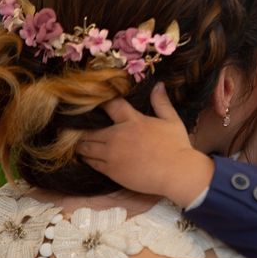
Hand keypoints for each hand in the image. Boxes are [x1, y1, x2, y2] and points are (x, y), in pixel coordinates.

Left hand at [77, 82, 213, 206]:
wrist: (177, 173)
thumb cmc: (177, 146)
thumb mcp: (172, 121)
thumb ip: (162, 103)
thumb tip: (159, 84)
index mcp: (132, 120)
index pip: (110, 105)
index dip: (100, 103)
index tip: (93, 104)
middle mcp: (118, 135)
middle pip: (89, 129)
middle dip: (83, 129)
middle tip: (79, 130)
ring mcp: (112, 154)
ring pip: (86, 147)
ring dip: (82, 145)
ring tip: (81, 144)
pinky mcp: (111, 170)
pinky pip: (91, 162)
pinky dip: (87, 159)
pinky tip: (87, 157)